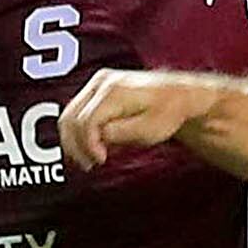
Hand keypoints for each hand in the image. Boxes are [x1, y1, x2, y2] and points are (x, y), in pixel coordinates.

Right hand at [60, 69, 213, 171]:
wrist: (178, 96)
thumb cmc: (168, 111)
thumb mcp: (146, 131)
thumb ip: (118, 134)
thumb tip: (97, 139)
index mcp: (114, 92)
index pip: (86, 122)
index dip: (88, 146)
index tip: (100, 160)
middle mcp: (102, 82)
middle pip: (71, 118)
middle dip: (76, 145)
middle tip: (88, 164)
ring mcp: (98, 83)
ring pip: (69, 115)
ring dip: (74, 140)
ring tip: (88, 158)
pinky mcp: (97, 88)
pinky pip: (76, 111)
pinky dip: (79, 131)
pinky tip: (92, 145)